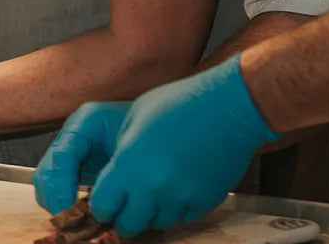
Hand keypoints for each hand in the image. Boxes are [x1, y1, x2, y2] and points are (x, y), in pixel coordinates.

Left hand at [34, 55, 279, 238]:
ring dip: (149, 211)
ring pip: (154, 223)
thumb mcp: (134, 118)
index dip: (100, 201)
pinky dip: (174, 207)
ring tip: (152, 185)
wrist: (228, 107)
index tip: (104, 194)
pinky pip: (180, 218)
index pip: (101, 205)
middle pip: (126, 225)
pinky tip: (176, 183)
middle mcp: (153, 188)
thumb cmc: (176, 103)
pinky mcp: (203, 204)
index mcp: (129, 163)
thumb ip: (117, 152)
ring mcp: (180, 199)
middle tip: (125, 196)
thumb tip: (105, 175)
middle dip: (121, 213)